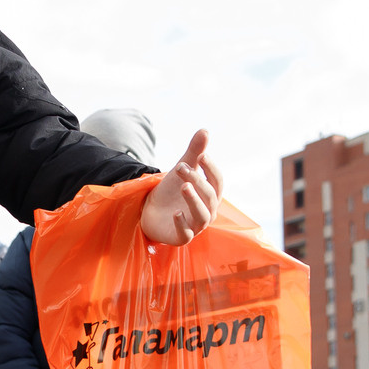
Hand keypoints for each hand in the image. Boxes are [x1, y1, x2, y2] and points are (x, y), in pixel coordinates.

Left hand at [138, 130, 222, 246]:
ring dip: (194, 200)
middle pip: (210, 197)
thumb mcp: (181, 169)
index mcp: (211, 195)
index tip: (201, 155)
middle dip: (197, 181)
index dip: (211, 169)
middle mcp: (207, 211)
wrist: (149, 210)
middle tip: (180, 167)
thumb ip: (194, 152)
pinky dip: (182, 224)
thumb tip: (205, 130)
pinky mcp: (181, 237)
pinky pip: (186, 234)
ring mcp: (195, 226)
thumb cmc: (170, 191)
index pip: (218, 182)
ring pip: (203, 215)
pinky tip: (174, 213)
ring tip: (184, 187)